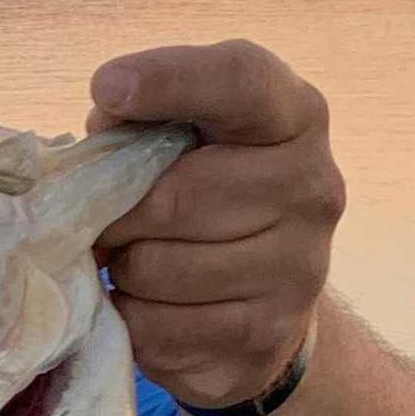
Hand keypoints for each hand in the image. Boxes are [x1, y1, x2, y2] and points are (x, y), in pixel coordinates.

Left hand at [86, 40, 345, 410]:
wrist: (266, 301)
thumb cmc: (208, 194)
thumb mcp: (187, 140)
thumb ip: (146, 121)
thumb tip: (105, 123)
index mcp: (295, 117)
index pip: (241, 81)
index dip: (169, 80)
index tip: (107, 87)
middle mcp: (312, 186)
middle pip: (175, 195)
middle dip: (116, 212)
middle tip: (102, 219)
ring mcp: (298, 268)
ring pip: (157, 268)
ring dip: (122, 267)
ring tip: (133, 259)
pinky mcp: (265, 335)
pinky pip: (156, 328)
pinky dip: (131, 318)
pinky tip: (147, 304)